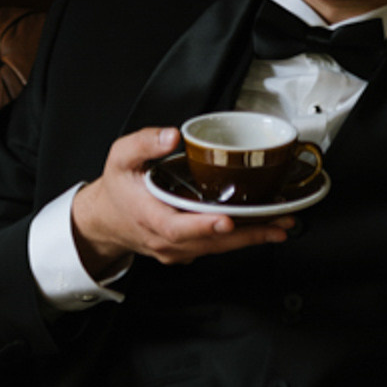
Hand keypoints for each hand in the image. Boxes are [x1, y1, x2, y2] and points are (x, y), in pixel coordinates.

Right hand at [70, 127, 295, 274]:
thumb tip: (171, 135)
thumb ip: (145, 142)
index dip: (204, 226)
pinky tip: (262, 230)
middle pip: (209, 243)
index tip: (227, 221)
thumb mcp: (121, 157)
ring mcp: (177, 250)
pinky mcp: (186, 251)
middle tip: (276, 225)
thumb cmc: (118, 189)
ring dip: (251, 239)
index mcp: (150, 216)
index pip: (178, 227)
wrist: (106, 220)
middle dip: (246, 235)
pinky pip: (215, 249)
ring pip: (217, 249)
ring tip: (280, 227)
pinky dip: (240, 241)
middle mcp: (166, 239)